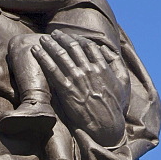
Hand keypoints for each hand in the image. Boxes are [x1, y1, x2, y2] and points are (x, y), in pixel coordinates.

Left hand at [32, 31, 128, 146]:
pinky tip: (36, 51)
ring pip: (60, 55)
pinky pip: (52, 70)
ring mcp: (76, 79)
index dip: (77, 38)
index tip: (70, 37)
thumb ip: (117, 64)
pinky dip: (43, 58)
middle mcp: (88, 70)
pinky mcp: (66, 90)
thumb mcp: (124, 83)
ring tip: (42, 39)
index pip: (87, 46)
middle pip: (72, 47)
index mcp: (102, 67)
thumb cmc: (116, 106)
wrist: (106, 125)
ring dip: (50, 45)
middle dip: (62, 38)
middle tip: (53, 34)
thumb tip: (107, 50)